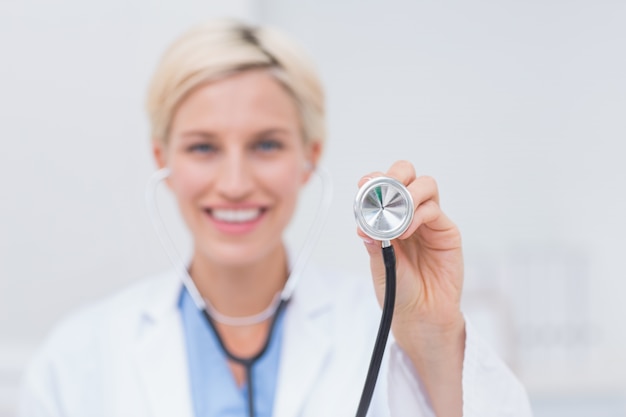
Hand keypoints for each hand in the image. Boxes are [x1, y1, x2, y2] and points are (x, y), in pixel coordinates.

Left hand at [357, 160, 464, 415]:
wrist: (420, 315)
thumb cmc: (397, 289)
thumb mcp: (378, 264)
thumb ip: (373, 241)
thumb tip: (362, 222)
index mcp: (387, 216)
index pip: (383, 185)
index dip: (374, 179)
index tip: (363, 185)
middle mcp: (409, 213)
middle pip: (407, 174)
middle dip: (395, 175)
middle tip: (385, 189)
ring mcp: (429, 220)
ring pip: (425, 186)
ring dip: (408, 194)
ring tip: (397, 216)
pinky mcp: (446, 231)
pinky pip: (434, 210)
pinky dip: (418, 215)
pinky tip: (405, 232)